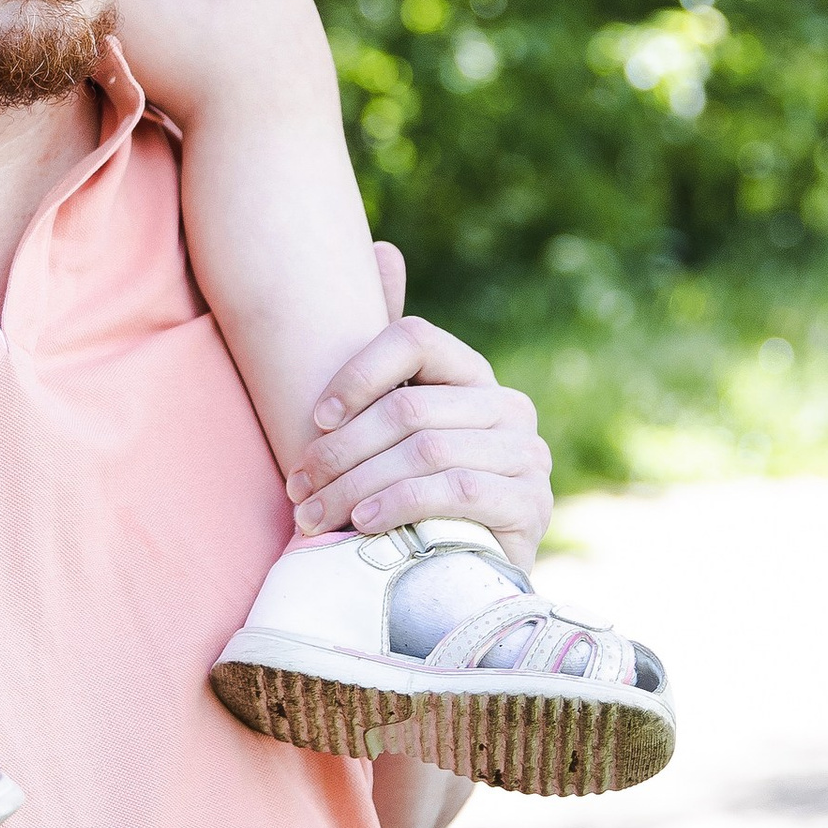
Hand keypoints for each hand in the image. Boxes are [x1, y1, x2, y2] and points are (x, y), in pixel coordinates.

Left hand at [283, 244, 552, 569]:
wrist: (461, 579)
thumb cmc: (414, 492)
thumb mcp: (394, 425)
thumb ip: (387, 354)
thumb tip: (384, 248)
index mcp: (474, 376)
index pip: (416, 339)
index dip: (357, 371)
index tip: (314, 417)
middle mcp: (509, 407)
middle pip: (411, 407)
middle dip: (340, 451)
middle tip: (296, 486)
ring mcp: (528, 456)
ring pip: (425, 451)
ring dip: (356, 485)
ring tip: (314, 515)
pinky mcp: (531, 504)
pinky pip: (454, 490)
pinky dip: (398, 505)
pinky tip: (362, 526)